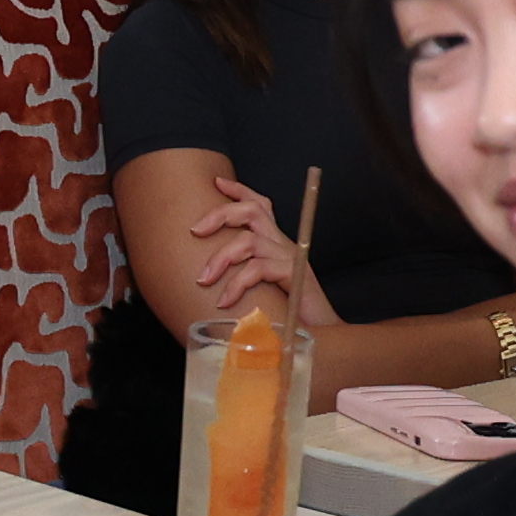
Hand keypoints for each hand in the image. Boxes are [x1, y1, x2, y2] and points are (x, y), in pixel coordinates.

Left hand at [181, 175, 329, 328]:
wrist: (320, 334)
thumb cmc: (285, 311)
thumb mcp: (260, 287)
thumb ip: (242, 274)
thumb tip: (204, 275)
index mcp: (274, 241)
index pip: (260, 205)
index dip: (239, 190)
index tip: (216, 182)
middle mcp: (283, 243)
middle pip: (253, 211)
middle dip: (220, 214)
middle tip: (195, 230)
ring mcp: (290, 257)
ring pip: (249, 240)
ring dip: (221, 258)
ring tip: (203, 279)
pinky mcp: (294, 275)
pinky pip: (258, 269)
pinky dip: (236, 284)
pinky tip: (224, 301)